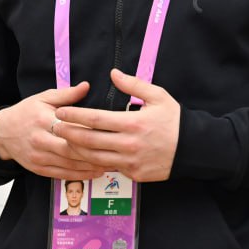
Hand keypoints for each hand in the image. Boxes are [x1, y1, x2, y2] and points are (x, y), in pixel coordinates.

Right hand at [0, 82, 103, 179]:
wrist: (2, 133)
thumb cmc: (25, 113)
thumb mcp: (43, 98)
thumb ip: (66, 94)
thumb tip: (86, 86)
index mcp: (43, 119)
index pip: (71, 127)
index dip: (91, 131)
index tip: (110, 132)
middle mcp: (40, 140)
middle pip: (71, 149)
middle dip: (95, 153)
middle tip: (115, 152)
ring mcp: (39, 157)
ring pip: (69, 164)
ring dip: (91, 166)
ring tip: (110, 164)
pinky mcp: (39, 168)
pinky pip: (62, 174)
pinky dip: (80, 175)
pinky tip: (94, 173)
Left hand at [51, 69, 179, 182]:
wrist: (194, 149)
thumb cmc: (175, 120)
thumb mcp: (158, 96)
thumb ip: (133, 85)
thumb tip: (113, 73)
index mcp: (133, 123)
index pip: (95, 119)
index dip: (74, 115)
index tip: (60, 111)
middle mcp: (129, 145)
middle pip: (89, 141)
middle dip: (68, 133)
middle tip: (54, 127)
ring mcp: (131, 162)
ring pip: (95, 157)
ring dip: (77, 150)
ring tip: (65, 141)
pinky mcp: (135, 174)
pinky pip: (110, 167)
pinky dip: (96, 161)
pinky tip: (86, 155)